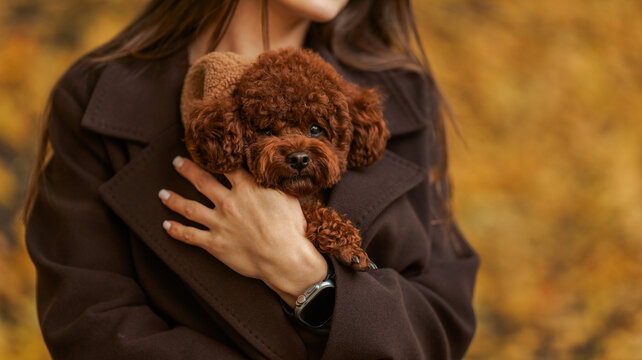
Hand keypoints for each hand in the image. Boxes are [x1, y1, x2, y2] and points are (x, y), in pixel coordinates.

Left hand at [159, 156, 326, 304]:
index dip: (215, 156)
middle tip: (176, 162)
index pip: (226, 166)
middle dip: (187, 170)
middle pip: (202, 181)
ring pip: (189, 207)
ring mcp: (219, 223)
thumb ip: (274, 182)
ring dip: (174, 199)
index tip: (206, 149)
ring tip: (162, 193)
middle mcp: (228, 202)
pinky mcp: (215, 243)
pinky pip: (190, 235)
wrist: (284, 257)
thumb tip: (272, 169)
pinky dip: (176, 230)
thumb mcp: (287, 196)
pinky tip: (166, 225)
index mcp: (247, 187)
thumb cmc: (291, 227)